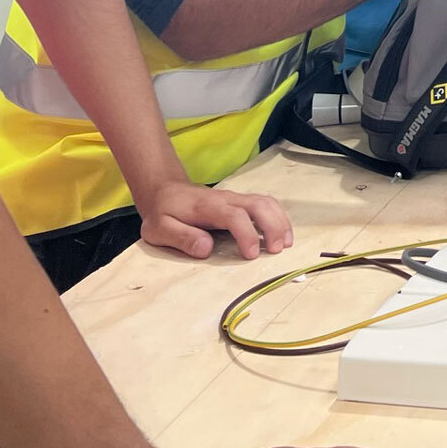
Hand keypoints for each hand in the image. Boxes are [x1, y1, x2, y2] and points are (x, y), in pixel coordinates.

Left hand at [137, 179, 293, 261]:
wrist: (166, 192)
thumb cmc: (164, 214)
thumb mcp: (160, 229)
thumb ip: (182, 237)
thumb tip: (206, 249)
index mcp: (207, 207)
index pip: (234, 215)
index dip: (246, 233)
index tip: (252, 255)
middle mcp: (227, 199)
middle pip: (258, 204)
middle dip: (272, 225)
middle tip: (278, 250)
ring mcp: (236, 198)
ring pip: (266, 202)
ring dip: (280, 221)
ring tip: (286, 244)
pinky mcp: (242, 202)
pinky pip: (266, 204)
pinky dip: (279, 217)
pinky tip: (283, 234)